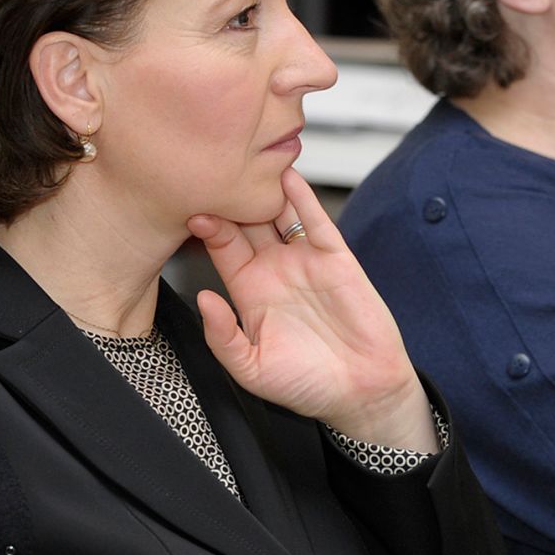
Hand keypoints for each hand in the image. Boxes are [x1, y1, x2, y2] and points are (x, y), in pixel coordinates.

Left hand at [188, 167, 435, 451]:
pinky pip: (316, 221)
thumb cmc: (308, 385)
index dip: (208, 226)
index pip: (222, 246)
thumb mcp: (252, 370)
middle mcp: (274, 270)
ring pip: (278, 214)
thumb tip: (204, 299)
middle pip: (246, 221)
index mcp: (249, 292)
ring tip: (247, 162)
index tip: (193, 209)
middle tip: (214, 173)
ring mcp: (305, 261)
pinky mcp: (336, 259)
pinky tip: (289, 176)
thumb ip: (223, 337)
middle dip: (231, 198)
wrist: (362, 392)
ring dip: (264, 189)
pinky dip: (303, 198)